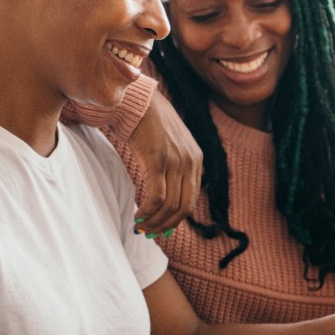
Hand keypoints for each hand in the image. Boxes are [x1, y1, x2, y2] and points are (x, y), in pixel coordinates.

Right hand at [128, 91, 201, 234]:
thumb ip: (174, 167)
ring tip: (141, 227)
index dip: (176, 219)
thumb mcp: (171, 145)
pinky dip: (147, 211)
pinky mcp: (157, 160)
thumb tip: (164, 197)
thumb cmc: (149, 124)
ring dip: (154, 221)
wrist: (138, 101)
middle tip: (150, 233)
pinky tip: (138, 215)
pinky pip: (156, 197)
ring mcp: (175, 161)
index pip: (191, 200)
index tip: (161, 228)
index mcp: (196, 160)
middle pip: (183, 207)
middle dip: (166, 225)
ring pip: (169, 205)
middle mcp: (190, 162)